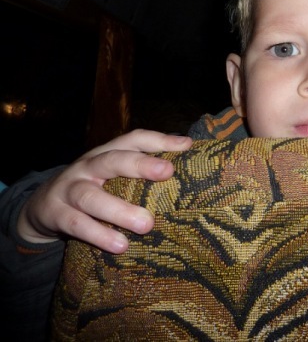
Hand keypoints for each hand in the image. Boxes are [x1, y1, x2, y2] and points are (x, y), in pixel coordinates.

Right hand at [17, 129, 192, 253]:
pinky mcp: (56, 214)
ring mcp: (70, 189)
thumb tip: (187, 161)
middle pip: (113, 160)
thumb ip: (142, 170)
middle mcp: (88, 166)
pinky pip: (76, 224)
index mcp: (107, 153)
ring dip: (119, 210)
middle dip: (140, 164)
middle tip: (167, 173)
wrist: (42, 206)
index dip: (159, 140)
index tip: (186, 146)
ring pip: (91, 197)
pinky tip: (120, 246)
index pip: (133, 139)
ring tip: (146, 224)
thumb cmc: (94, 188)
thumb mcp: (114, 175)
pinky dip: (98, 235)